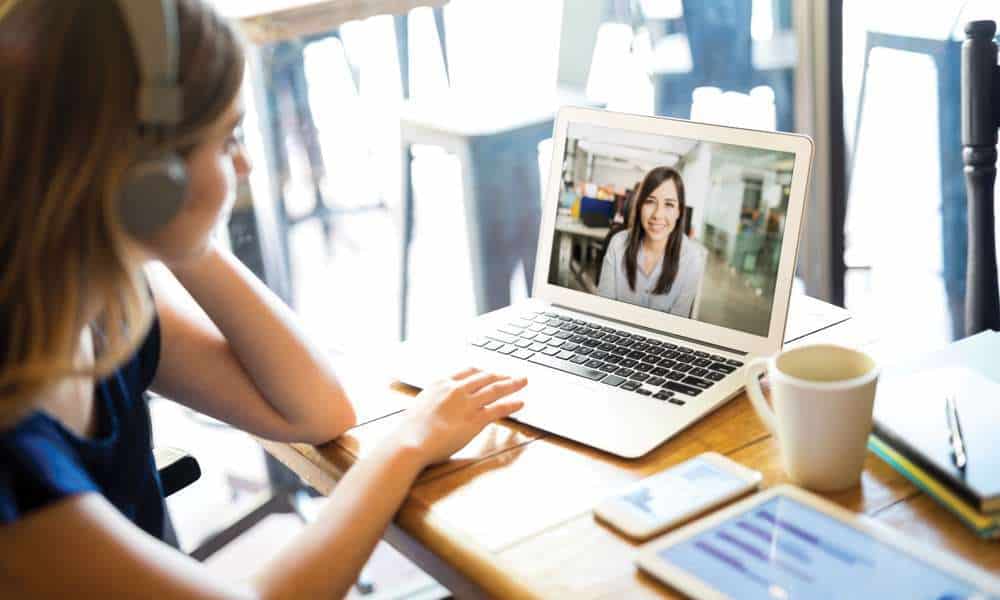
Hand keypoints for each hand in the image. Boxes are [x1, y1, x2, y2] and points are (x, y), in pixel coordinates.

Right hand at [393, 368, 527, 466]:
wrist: (411, 441)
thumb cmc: (411, 429)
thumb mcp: (421, 404)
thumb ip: (435, 399)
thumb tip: (440, 403)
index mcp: (442, 382)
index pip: (469, 371)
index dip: (483, 372)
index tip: (491, 372)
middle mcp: (456, 389)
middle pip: (485, 377)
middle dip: (501, 375)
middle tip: (512, 375)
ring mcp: (467, 403)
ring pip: (495, 389)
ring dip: (512, 384)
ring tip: (523, 382)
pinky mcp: (475, 420)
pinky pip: (498, 409)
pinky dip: (511, 404)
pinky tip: (520, 403)